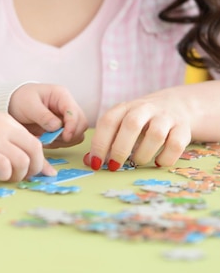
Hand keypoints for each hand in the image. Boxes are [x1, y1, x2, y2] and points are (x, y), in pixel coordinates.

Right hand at [0, 110, 55, 181]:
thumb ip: (9, 143)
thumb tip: (29, 162)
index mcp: (7, 122)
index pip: (34, 141)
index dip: (38, 160)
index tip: (37, 173)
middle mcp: (4, 129)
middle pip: (35, 149)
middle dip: (35, 168)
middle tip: (22, 176)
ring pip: (23, 160)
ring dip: (18, 174)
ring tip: (5, 176)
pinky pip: (5, 166)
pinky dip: (3, 175)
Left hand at [8, 83, 87, 146]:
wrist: (12, 105)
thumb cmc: (21, 99)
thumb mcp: (29, 105)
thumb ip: (43, 116)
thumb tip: (57, 127)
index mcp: (61, 95)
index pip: (75, 112)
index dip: (72, 126)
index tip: (64, 137)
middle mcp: (67, 106)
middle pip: (81, 124)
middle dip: (70, 135)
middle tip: (52, 139)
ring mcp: (65, 118)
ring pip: (77, 134)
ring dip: (64, 141)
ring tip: (46, 139)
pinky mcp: (62, 128)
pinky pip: (68, 140)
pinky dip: (59, 144)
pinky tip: (46, 140)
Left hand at [84, 83, 212, 170]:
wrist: (175, 105)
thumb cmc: (141, 121)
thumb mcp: (121, 125)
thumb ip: (106, 141)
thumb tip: (90, 162)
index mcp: (125, 107)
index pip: (108, 121)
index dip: (100, 143)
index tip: (96, 163)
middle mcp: (145, 109)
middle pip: (131, 125)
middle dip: (120, 149)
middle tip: (115, 167)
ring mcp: (165, 117)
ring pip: (155, 134)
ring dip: (143, 154)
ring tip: (137, 162)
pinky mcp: (183, 128)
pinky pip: (175, 145)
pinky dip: (165, 158)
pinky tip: (157, 162)